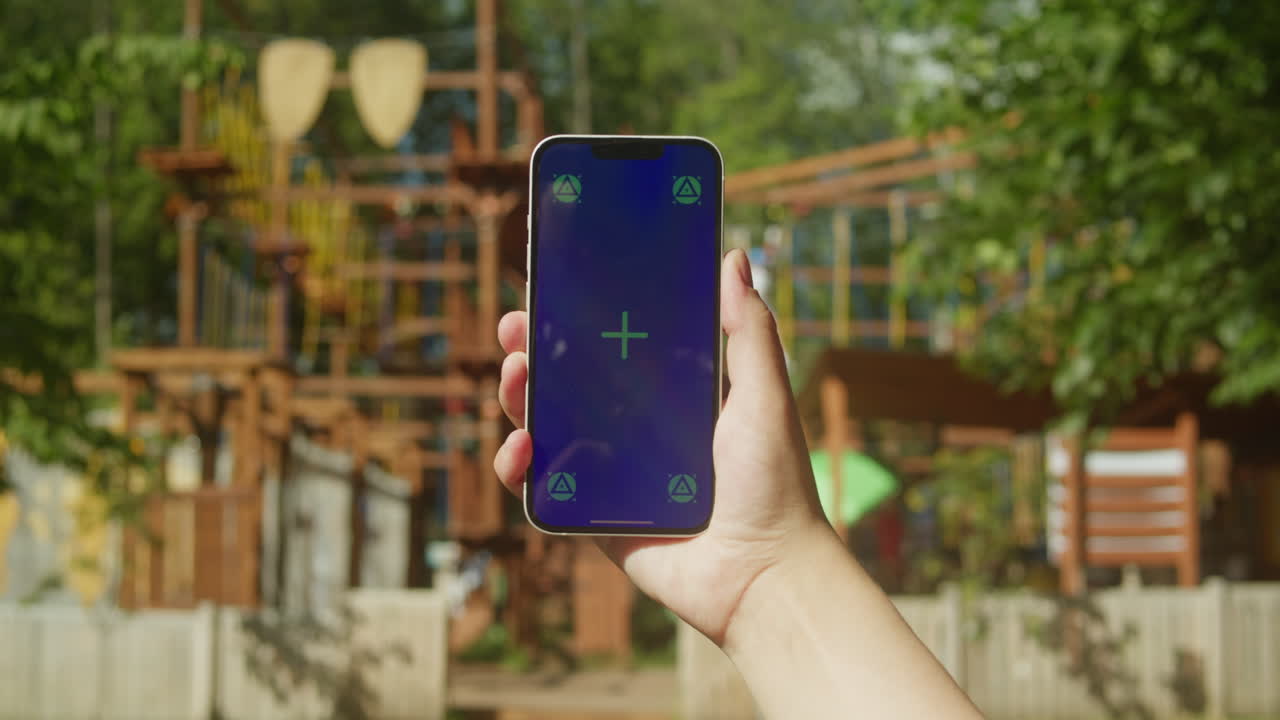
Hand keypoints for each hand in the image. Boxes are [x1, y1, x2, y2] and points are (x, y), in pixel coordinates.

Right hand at [493, 248, 831, 642]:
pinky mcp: (593, 520)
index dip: (583, 321)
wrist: (765, 573)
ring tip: (515, 377)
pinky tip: (519, 448)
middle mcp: (638, 434)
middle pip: (571, 384)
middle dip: (536, 352)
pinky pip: (543, 490)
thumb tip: (736, 258)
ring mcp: (612, 477)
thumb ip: (749, 331)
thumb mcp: (764, 395)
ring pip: (548, 430)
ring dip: (519, 399)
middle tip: (516, 328)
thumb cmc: (775, 483)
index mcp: (676, 400)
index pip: (617, 350)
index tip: (554, 290)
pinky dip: (520, 467)